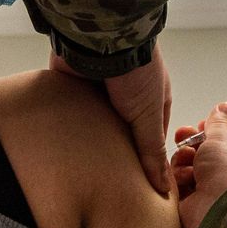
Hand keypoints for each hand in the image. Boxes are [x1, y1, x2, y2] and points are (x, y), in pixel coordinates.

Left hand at [50, 45, 172, 194]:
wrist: (101, 39)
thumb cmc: (136, 71)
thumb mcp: (150, 115)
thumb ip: (152, 151)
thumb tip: (163, 188)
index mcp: (152, 100)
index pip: (151, 138)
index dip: (146, 159)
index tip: (138, 184)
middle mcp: (127, 95)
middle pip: (122, 132)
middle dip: (116, 152)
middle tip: (108, 183)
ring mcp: (99, 91)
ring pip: (95, 124)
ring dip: (91, 139)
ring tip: (83, 170)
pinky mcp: (75, 87)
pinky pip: (72, 112)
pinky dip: (70, 125)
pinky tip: (64, 147)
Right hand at [172, 103, 226, 227]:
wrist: (220, 210)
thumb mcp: (223, 138)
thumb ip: (219, 122)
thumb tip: (225, 106)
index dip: (214, 132)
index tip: (200, 126)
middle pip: (207, 154)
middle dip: (193, 144)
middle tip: (183, 137)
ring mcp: (215, 192)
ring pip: (192, 168)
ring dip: (185, 160)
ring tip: (186, 159)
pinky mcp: (196, 205)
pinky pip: (183, 186)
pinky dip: (180, 179)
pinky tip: (183, 178)